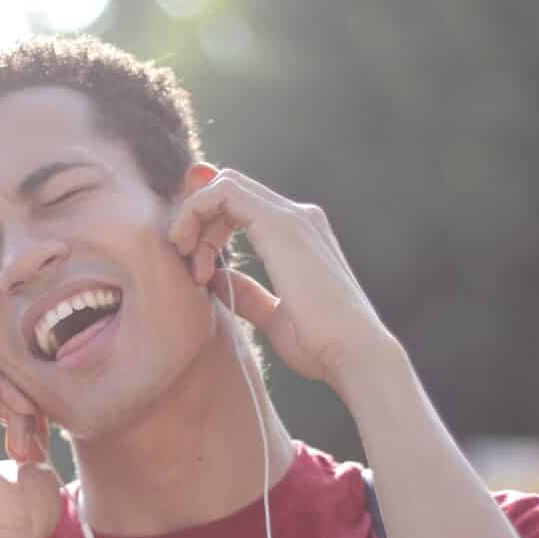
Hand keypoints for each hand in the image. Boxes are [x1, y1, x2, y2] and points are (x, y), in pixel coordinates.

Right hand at [0, 362, 62, 537]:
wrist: (6, 536)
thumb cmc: (24, 514)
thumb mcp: (32, 455)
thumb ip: (25, 423)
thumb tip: (29, 397)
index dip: (25, 397)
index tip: (46, 428)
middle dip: (22, 395)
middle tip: (40, 429)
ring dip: (16, 396)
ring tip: (28, 436)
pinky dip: (4, 388)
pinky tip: (22, 415)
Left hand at [167, 166, 396, 391]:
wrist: (353, 352)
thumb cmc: (321, 345)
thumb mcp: (275, 316)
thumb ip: (248, 293)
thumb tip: (216, 277)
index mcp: (299, 236)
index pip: (241, 206)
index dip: (207, 226)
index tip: (195, 266)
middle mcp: (298, 217)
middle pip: (229, 191)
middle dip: (197, 218)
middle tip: (186, 260)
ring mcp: (291, 215)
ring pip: (224, 185)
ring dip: (193, 216)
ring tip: (188, 260)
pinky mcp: (279, 221)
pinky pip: (223, 191)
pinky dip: (195, 210)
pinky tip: (188, 247)